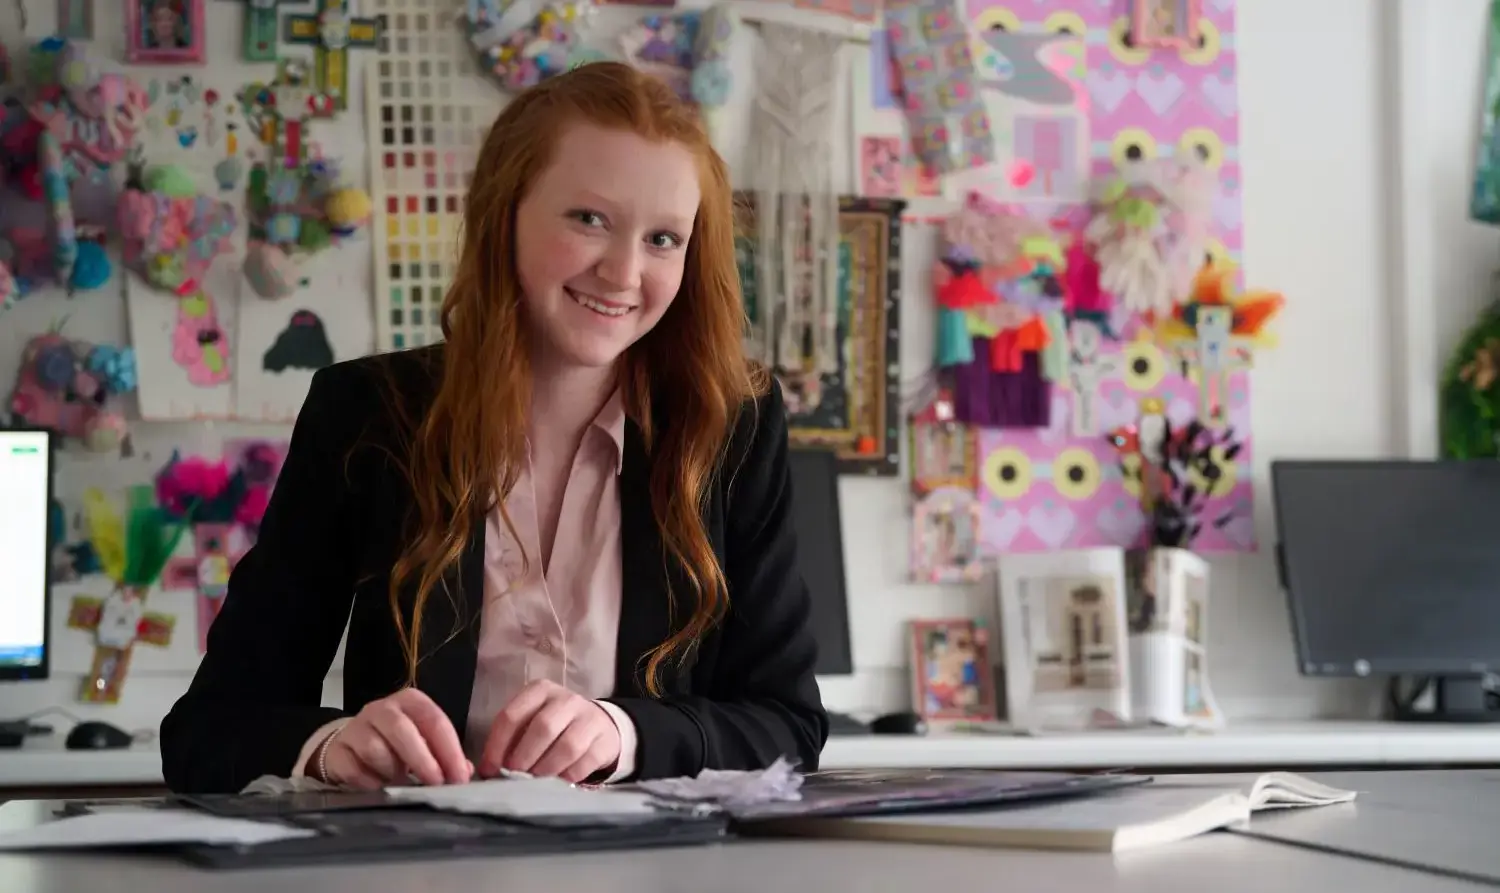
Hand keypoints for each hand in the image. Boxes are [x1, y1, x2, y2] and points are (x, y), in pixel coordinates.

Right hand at [320, 688, 472, 788]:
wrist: (349, 747)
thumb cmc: (395, 745)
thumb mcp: (423, 743)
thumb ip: (444, 755)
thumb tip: (464, 772)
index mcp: (410, 702)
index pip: (434, 720)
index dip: (449, 750)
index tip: (459, 777)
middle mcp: (382, 709)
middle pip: (402, 729)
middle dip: (422, 760)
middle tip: (436, 783)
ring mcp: (356, 727)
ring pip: (376, 749)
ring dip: (393, 771)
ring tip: (400, 781)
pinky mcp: (337, 750)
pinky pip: (353, 769)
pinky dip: (369, 781)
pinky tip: (377, 785)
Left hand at [478, 680, 620, 782]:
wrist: (597, 725)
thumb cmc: (554, 726)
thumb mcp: (530, 723)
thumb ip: (510, 741)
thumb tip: (488, 770)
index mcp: (540, 691)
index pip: (512, 715)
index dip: (497, 745)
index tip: (489, 769)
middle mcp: (566, 700)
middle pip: (543, 727)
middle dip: (524, 756)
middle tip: (514, 776)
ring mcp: (589, 718)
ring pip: (568, 746)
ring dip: (546, 769)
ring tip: (535, 783)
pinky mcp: (604, 740)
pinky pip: (585, 763)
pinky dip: (567, 777)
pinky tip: (556, 784)